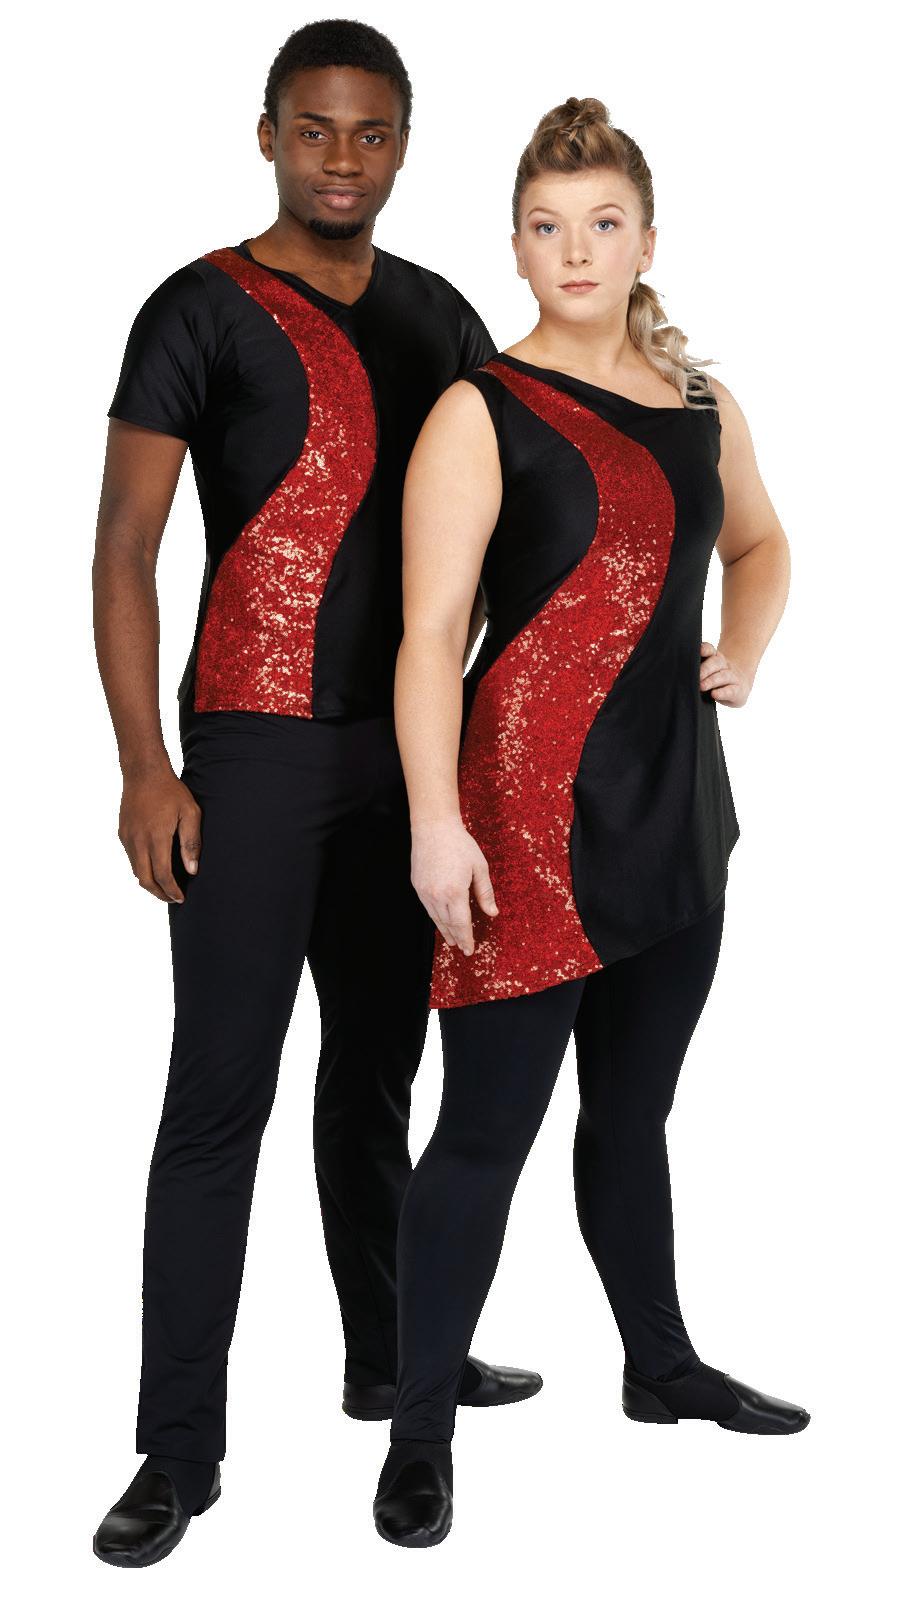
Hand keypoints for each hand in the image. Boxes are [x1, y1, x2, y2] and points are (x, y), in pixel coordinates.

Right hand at [118, 764, 201, 902]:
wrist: (143, 772)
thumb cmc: (170, 791)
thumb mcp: (190, 813)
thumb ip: (191, 842)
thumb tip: (192, 870)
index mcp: (156, 838)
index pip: (162, 875)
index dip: (172, 891)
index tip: (181, 898)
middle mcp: (138, 841)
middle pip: (145, 879)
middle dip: (159, 893)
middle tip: (172, 898)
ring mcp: (128, 837)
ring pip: (136, 870)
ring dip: (149, 882)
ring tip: (165, 886)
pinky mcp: (123, 833)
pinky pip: (131, 858)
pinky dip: (142, 868)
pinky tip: (154, 866)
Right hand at [411, 816, 497, 954]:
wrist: (434, 827)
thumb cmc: (460, 844)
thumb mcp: (479, 868)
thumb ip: (485, 893)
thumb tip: (492, 913)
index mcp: (455, 892)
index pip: (462, 924)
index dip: (467, 939)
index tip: (470, 950)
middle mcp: (437, 895)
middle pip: (448, 924)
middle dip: (457, 938)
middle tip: (463, 949)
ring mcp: (425, 891)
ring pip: (436, 918)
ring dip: (445, 931)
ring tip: (452, 940)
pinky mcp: (418, 886)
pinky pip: (428, 908)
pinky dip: (436, 918)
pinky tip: (441, 922)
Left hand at [699, 641, 751, 706]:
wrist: (740, 686)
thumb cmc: (715, 679)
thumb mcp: (706, 671)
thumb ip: (694, 669)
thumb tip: (673, 672)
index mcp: (714, 658)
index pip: (710, 650)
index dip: (705, 649)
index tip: (699, 651)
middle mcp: (724, 665)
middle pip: (716, 662)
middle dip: (705, 668)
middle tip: (696, 676)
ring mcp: (732, 677)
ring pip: (723, 676)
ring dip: (712, 681)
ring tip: (702, 686)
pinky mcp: (738, 690)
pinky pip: (731, 690)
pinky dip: (722, 692)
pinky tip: (715, 694)